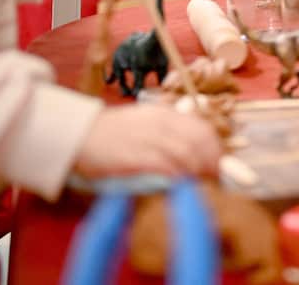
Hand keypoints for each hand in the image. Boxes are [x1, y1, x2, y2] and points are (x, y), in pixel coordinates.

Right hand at [72, 104, 222, 178]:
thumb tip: (194, 149)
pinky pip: (166, 165)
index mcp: (164, 114)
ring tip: (201, 184)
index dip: (215, 148)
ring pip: (187, 152)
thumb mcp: (145, 122)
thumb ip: (168, 131)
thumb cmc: (113, 133)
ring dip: (198, 170)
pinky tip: (181, 184)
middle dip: (212, 161)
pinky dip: (179, 176)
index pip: (202, 128)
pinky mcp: (135, 156)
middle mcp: (160, 123)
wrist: (80, 134)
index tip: (218, 164)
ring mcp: (148, 138)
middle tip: (213, 178)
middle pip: (199, 140)